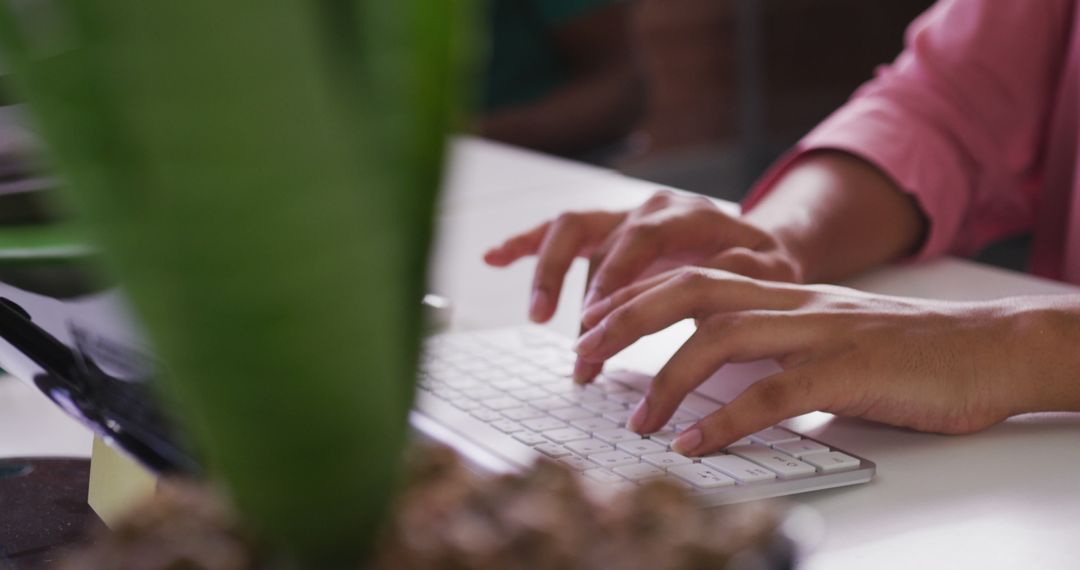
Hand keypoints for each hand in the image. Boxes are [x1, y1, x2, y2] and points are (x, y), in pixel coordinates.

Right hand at [484, 190, 803, 378]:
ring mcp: (624, 216)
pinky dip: (526, 243)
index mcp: (689, 213)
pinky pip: (559, 232)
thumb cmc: (765, 269)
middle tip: (573, 337)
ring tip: (536, 315)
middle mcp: (649, 207)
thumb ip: (742, 274)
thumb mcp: (770, 273)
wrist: (762, 249)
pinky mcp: (607, 231)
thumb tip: (711, 287)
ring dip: (546, 269)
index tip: (596, 320)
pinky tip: (494, 258)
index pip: (641, 238)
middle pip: (596, 231)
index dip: (614, 278)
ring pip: (571, 228)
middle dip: (574, 284)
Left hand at [572, 267, 1039, 455]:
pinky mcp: (848, 370)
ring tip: (635, 420)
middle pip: (690, 290)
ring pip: (722, 336)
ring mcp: (819, 332)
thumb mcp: (825, 335)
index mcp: (782, 292)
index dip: (633, 296)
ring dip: (667, 380)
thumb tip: (711, 381)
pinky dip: (725, 422)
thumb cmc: (904, 350)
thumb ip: (772, 346)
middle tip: (582, 355)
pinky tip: (693, 445)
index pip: (691, 278)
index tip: (590, 324)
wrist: (988, 348)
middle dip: (625, 319)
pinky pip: (774, 395)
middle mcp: (792, 302)